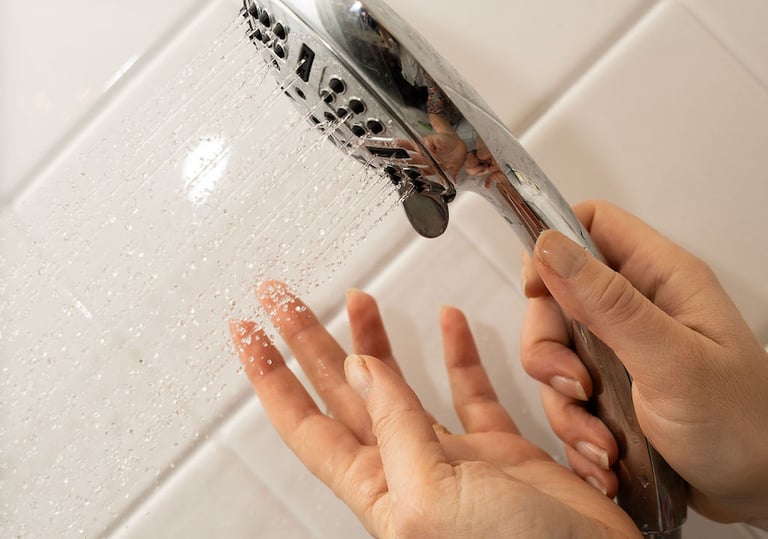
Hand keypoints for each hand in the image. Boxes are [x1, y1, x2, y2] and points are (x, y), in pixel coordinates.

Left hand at [230, 281, 640, 537]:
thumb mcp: (432, 497)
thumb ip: (395, 429)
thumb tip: (361, 369)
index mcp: (378, 484)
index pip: (304, 422)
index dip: (271, 376)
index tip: (249, 332)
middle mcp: (406, 468)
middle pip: (342, 391)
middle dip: (311, 341)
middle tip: (285, 298)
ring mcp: (451, 458)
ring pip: (399, 385)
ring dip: (376, 340)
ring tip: (359, 298)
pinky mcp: (498, 451)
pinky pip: (470, 391)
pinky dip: (458, 353)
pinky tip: (449, 323)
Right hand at [520, 200, 767, 528]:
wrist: (762, 492)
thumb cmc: (739, 425)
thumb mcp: (671, 360)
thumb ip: (609, 302)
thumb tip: (550, 245)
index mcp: (661, 278)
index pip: (590, 224)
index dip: (552, 247)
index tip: (535, 292)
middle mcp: (637, 307)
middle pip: (556, 297)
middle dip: (549, 348)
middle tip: (576, 387)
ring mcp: (621, 348)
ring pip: (555, 352)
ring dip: (563, 402)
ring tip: (601, 441)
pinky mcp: (611, 388)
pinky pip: (564, 394)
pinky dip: (574, 427)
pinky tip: (603, 456)